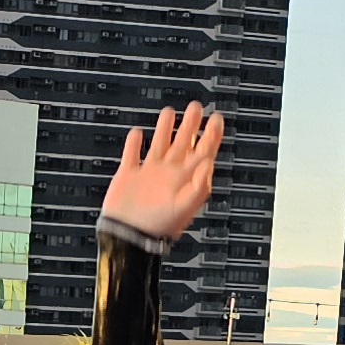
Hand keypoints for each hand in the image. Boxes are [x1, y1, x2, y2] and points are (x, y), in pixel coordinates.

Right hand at [96, 103, 223, 245]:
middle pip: (183, 143)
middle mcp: (168, 173)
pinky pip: (132, 154)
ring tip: (169, 112)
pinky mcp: (129, 175)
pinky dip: (134, 143)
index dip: (210, 135)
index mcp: (184, 179)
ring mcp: (149, 173)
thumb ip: (199, 185)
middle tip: (196, 107)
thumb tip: (210, 163)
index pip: (202, 152)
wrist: (128, 237)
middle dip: (190, 125)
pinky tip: (138, 133)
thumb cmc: (157, 227)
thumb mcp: (184, 207)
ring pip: (159, 144)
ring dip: (164, 128)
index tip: (216, 119)